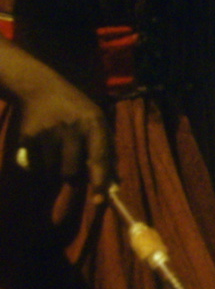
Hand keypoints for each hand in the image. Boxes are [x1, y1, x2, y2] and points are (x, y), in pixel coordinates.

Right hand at [13, 73, 112, 198]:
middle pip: (70, 172)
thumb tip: (114, 185)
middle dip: (72, 176)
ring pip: (51, 172)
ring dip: (55, 170)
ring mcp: (47, 132)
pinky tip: (43, 147)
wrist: (41, 88)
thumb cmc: (78, 110)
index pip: (99, 157)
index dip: (99, 180)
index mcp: (94, 123)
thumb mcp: (98, 121)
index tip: (99, 200)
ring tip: (58, 150)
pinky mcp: (27, 136)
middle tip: (72, 163)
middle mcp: (71, 127)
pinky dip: (40, 164)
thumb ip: (107, 152)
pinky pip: (35, 166)